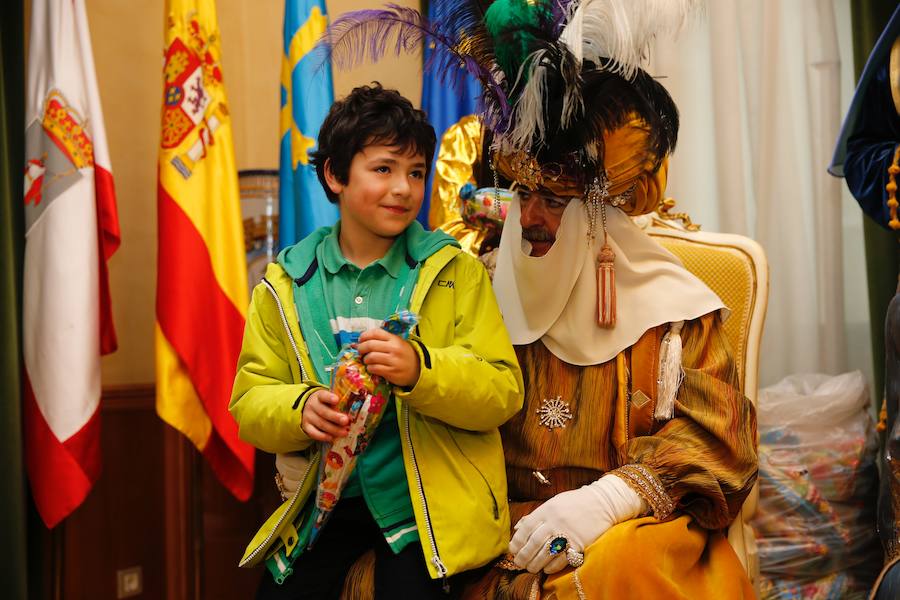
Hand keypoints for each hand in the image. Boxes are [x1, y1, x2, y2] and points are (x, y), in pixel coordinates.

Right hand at [301, 389, 348, 441]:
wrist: (308, 408)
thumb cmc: (324, 403)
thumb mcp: (329, 399)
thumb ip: (338, 404)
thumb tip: (353, 413)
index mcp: (319, 396)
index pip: (323, 396)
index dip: (329, 398)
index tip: (337, 400)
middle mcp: (312, 406)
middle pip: (323, 412)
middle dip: (335, 417)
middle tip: (346, 421)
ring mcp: (308, 416)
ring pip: (321, 423)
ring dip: (333, 429)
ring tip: (344, 432)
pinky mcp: (306, 426)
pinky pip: (313, 433)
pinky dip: (323, 436)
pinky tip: (332, 438)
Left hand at [355, 328, 420, 387]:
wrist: (418, 369)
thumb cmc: (404, 355)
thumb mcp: (397, 343)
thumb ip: (382, 341)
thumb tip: (359, 342)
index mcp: (394, 339)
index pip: (375, 333)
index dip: (364, 335)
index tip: (361, 340)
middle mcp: (394, 348)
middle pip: (370, 345)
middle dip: (361, 348)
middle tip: (360, 351)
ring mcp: (393, 361)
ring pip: (371, 357)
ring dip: (365, 359)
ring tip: (367, 360)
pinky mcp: (391, 372)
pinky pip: (374, 368)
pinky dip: (370, 368)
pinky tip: (372, 367)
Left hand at [509, 474, 647, 573]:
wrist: (602, 503)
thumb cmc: (575, 503)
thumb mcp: (553, 503)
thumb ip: (536, 516)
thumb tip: (518, 528)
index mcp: (547, 509)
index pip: (526, 528)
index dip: (517, 541)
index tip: (513, 550)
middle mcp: (556, 521)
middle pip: (534, 543)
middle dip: (523, 556)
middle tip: (519, 563)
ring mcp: (568, 533)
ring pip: (546, 553)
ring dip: (535, 564)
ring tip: (530, 568)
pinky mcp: (579, 544)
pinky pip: (562, 560)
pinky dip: (551, 566)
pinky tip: (546, 568)